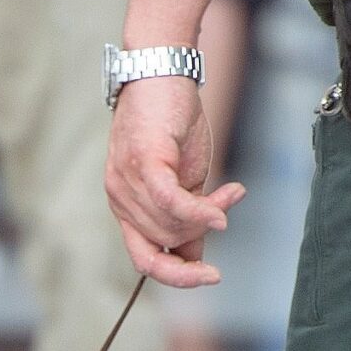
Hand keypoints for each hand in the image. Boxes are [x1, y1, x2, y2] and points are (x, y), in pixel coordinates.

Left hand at [104, 75, 244, 287]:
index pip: (145, 260)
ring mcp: (126, 182)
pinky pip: (170, 202)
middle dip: (203, 230)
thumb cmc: (173, 124)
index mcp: (127, 208)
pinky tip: (221, 213)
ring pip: (172, 223)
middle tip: (229, 202)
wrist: (162, 73)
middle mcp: (120, 199)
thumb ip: (186, 216)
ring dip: (209, 214)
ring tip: (230, 192)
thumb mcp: (184, 179)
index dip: (177, 277)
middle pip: (167, 240)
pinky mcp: (143, 162)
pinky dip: (198, 212)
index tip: (211, 277)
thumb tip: (196, 254)